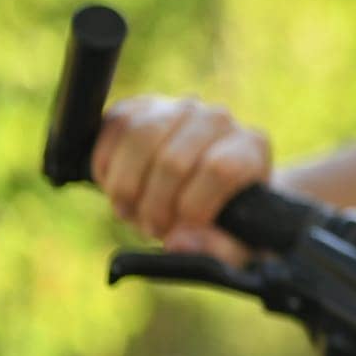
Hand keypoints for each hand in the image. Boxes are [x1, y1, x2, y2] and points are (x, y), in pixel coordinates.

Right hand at [91, 94, 270, 265]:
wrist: (209, 193)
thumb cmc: (230, 223)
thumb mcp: (238, 246)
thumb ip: (218, 249)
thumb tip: (178, 243)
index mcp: (250, 149)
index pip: (220, 169)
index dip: (192, 207)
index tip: (182, 230)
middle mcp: (218, 120)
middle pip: (173, 160)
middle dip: (154, 207)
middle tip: (153, 228)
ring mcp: (179, 108)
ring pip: (140, 136)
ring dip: (125, 185)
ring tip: (130, 210)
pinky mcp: (142, 106)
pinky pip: (114, 126)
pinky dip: (105, 164)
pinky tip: (114, 187)